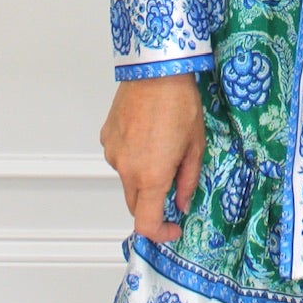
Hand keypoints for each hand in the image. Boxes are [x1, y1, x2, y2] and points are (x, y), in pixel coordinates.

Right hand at [100, 73, 205, 243]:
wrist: (156, 70)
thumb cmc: (179, 103)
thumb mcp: (195, 146)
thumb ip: (187, 181)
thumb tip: (182, 202)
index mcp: (151, 176)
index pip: (146, 224)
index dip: (161, 233)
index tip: (174, 226)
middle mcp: (126, 169)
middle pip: (135, 204)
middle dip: (153, 204)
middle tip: (173, 186)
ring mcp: (113, 153)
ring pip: (127, 179)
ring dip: (142, 176)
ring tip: (162, 148)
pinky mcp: (106, 137)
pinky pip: (119, 157)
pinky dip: (132, 156)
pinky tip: (147, 135)